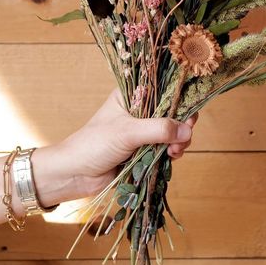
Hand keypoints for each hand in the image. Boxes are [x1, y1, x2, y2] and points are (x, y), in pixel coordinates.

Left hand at [47, 88, 197, 201]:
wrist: (75, 174)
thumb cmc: (94, 144)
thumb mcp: (127, 132)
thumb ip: (158, 129)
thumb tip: (188, 130)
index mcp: (133, 95)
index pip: (163, 90)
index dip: (180, 98)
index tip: (190, 113)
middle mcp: (140, 110)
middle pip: (172, 112)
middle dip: (182, 124)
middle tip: (185, 136)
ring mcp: (142, 131)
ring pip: (172, 132)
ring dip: (179, 141)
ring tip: (174, 152)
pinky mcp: (144, 150)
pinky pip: (166, 148)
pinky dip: (172, 152)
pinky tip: (171, 157)